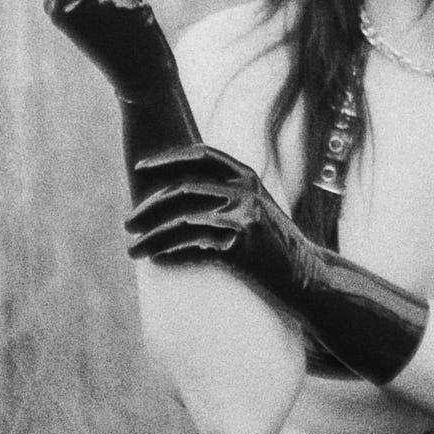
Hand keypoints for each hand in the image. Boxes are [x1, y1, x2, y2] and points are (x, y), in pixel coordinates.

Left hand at [126, 145, 318, 294]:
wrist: (306, 276)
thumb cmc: (274, 247)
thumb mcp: (255, 210)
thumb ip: (226, 195)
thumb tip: (179, 193)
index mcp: (247, 177)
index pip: (200, 156)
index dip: (167, 159)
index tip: (140, 169)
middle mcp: (245, 190)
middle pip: (182, 189)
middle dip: (149, 207)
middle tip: (128, 224)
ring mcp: (243, 214)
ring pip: (181, 219)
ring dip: (151, 235)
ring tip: (133, 249)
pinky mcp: (240, 242)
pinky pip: (192, 244)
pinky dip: (170, 252)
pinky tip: (157, 259)